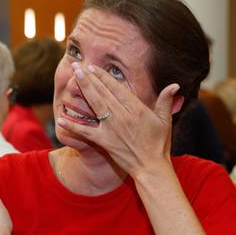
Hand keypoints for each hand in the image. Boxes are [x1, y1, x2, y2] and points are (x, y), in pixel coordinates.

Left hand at [56, 63, 179, 176]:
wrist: (152, 167)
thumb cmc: (159, 144)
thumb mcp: (165, 120)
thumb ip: (166, 101)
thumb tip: (175, 85)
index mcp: (136, 108)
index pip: (116, 87)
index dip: (103, 76)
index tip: (93, 67)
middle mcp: (123, 115)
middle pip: (103, 92)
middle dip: (89, 78)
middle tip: (78, 67)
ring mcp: (112, 128)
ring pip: (95, 104)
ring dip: (83, 90)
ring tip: (73, 78)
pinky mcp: (105, 141)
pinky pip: (86, 132)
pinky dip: (73, 126)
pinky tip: (60, 118)